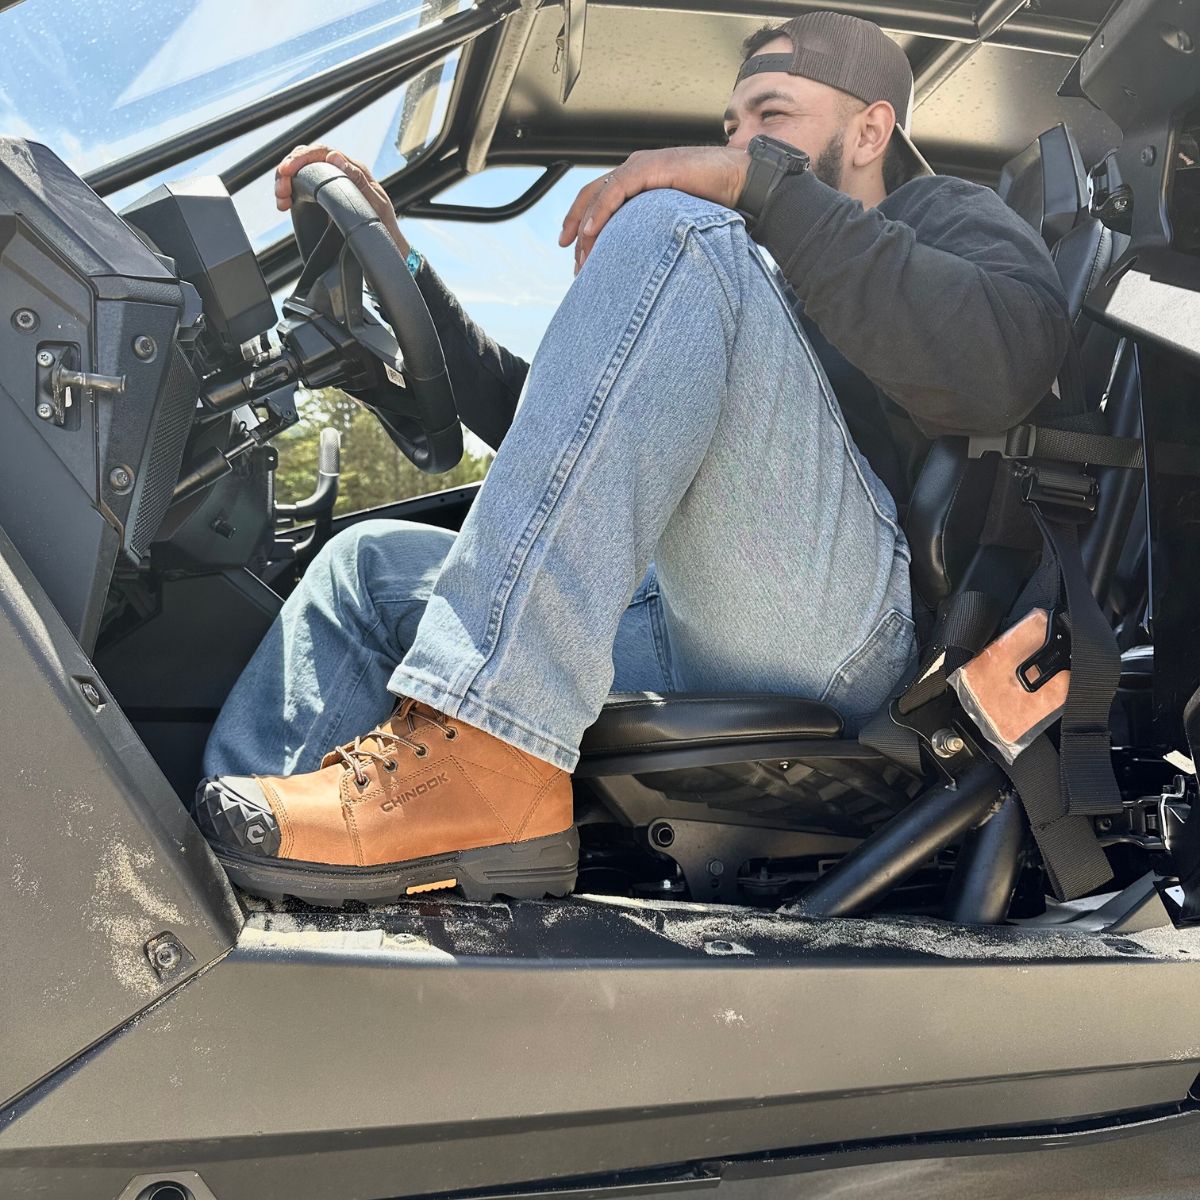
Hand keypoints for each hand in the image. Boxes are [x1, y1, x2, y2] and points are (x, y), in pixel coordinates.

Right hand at [275, 144, 409, 254]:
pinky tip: (284, 204)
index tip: (287, 170)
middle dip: (288, 169)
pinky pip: (302, 187)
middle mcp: (341, 171)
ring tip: (280, 198)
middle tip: (280, 188)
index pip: (322, 152)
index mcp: (353, 169)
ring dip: (285, 181)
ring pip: (301, 172)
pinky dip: (289, 192)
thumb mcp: (376, 204)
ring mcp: (331, 183)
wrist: (388, 245)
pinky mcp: (324, 196)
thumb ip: (358, 180)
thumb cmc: (385, 226)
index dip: (302, 158)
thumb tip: (335, 157)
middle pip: (307, 158)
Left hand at [559, 147, 749, 272]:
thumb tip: (645, 263)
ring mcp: (642, 166)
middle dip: (576, 228)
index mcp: (640, 180)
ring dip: (585, 227)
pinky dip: (599, 211)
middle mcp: (636, 170)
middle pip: (592, 197)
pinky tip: (590, 232)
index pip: (599, 199)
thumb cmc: (717, 202)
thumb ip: (655, 232)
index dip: (581, 223)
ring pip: (599, 195)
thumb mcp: (676, 221)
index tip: (573, 251)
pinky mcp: (651, 167)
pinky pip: (615, 190)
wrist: (742, 182)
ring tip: (579, 254)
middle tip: (573, 260)